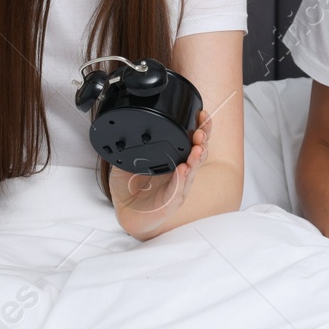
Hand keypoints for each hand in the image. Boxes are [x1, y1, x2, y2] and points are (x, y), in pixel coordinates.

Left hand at [111, 109, 212, 238]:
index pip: (191, 140)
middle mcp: (180, 172)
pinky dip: (181, 180)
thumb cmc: (130, 189)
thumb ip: (129, 147)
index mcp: (173, 159)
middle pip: (198, 153)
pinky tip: (183, 170)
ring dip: (196, 159)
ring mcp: (178, 187)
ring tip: (197, 149)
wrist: (125, 213)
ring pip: (192, 171)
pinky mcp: (171, 202)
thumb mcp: (125, 161)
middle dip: (203, 140)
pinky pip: (177, 190)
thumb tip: (125, 129)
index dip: (200, 128)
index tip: (201, 115)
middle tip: (201, 131)